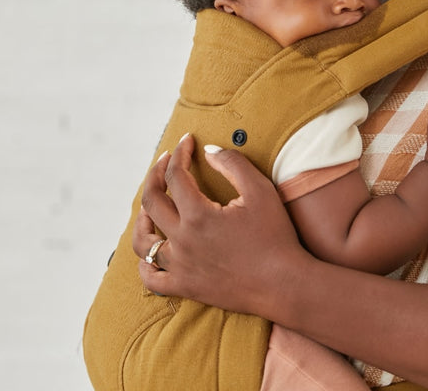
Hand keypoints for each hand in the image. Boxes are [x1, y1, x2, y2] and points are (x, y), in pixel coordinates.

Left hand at [132, 133, 305, 314]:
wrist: (285, 284)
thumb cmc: (276, 236)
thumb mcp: (260, 190)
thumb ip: (232, 164)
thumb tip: (208, 151)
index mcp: (198, 215)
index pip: (175, 176)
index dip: (179, 153)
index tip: (187, 141)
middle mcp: (182, 241)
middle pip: (151, 202)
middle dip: (156, 176)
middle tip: (166, 163)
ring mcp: (181, 267)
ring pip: (143, 242)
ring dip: (142, 219)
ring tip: (150, 207)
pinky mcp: (186, 287)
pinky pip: (152, 279)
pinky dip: (145, 264)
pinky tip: (151, 253)